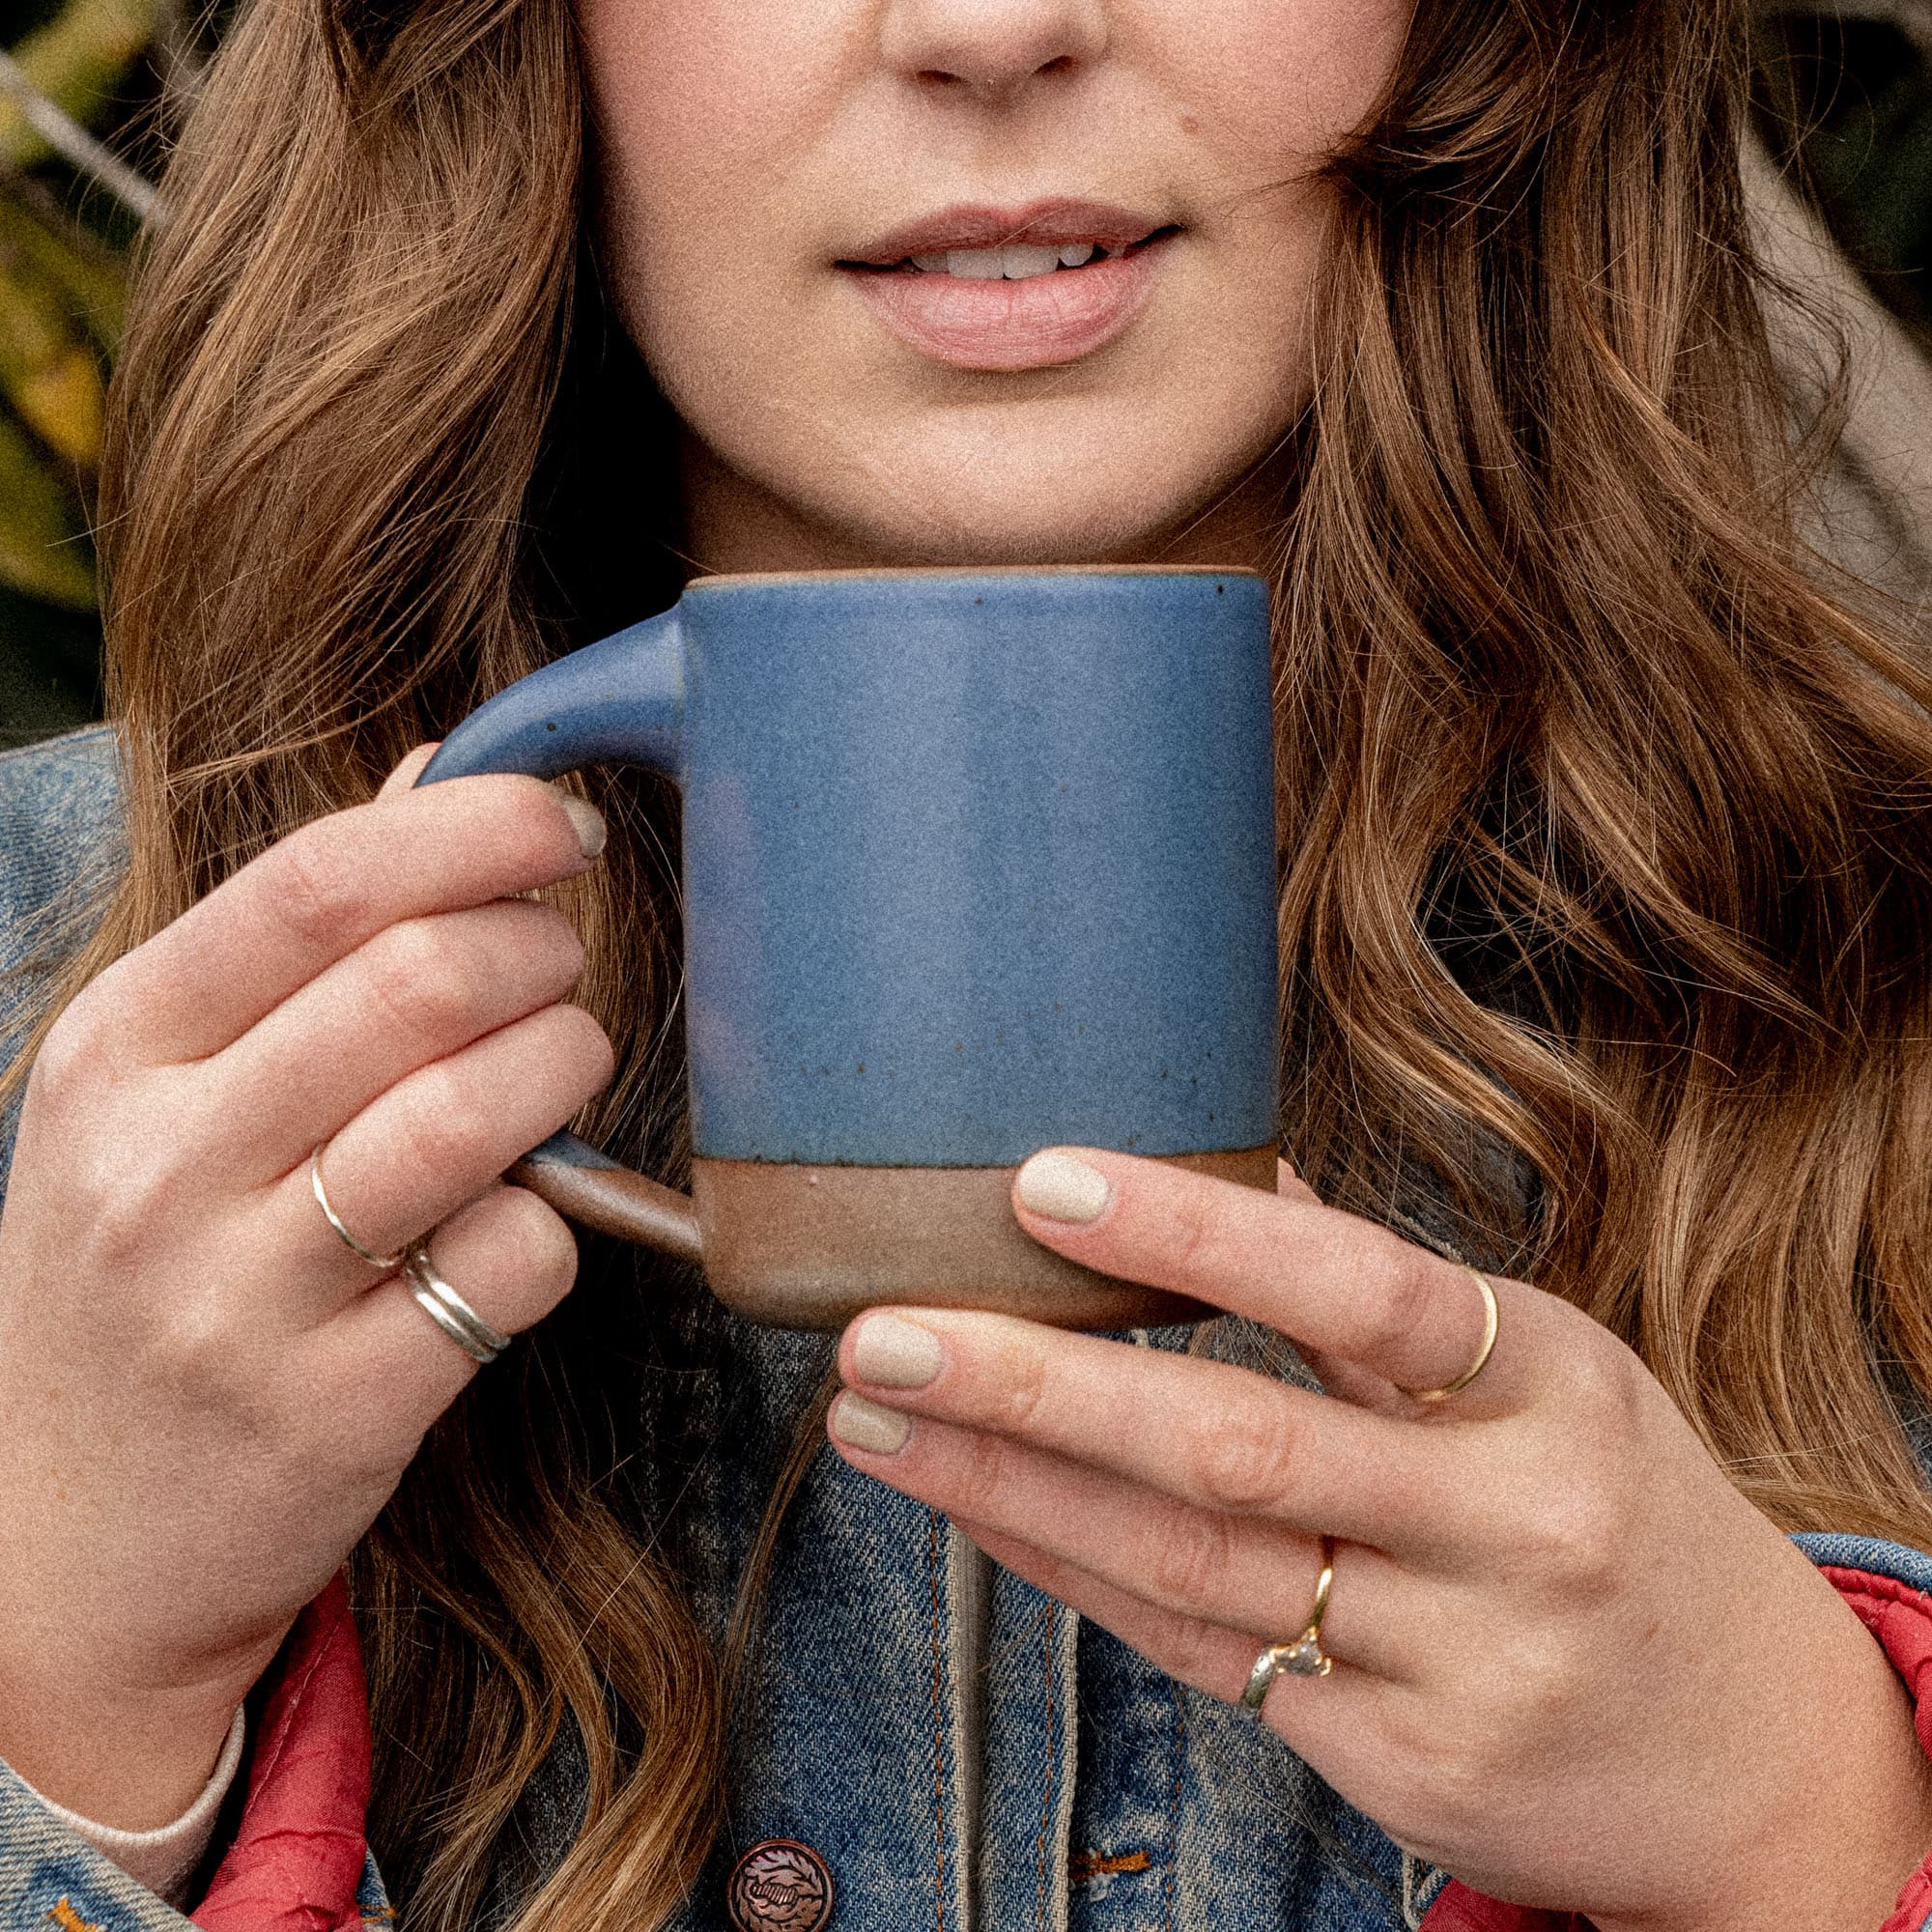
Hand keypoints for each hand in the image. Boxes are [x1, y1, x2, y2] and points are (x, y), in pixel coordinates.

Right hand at [0, 748, 612, 1827]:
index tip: (554, 824)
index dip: (471, 830)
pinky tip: (518, 1225)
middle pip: (419, 982)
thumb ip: (299, 934)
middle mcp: (162, 1165)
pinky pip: (514, 1259)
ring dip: (565, 1063)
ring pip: (475, 1113)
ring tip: (564, 1063)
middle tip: (562, 967)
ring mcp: (243, 1296)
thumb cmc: (145, 1273)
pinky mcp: (340, 1406)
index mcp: (115, 1052)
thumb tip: (442, 769)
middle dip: (540, 950)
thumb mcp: (162, 1093)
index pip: (315, 881)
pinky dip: (556, 1222)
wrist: (59, 1547)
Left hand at [828, 1151, 1931, 1929]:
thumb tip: (1242, 1176)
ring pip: (1187, 1563)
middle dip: (1035, 1387)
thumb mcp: (1557, 1381)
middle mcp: (1508, 1526)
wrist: (1759, 1756)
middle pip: (1237, 1448)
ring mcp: (1456, 1662)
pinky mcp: (1401, 1768)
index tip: (1044, 1184)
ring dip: (1007, 1486)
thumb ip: (1391, 1306)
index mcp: (1551, 1388)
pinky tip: (975, 1509)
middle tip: (886, 1335)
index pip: (1360, 1290)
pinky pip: (1198, 1651)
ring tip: (877, 1419)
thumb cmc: (1621, 1517)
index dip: (1195, 1237)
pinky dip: (1069, 1571)